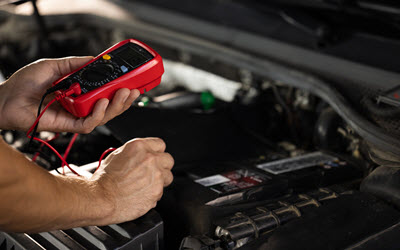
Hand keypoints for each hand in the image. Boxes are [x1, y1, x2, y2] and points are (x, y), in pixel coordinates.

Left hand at [0, 57, 139, 132]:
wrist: (6, 99)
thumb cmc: (24, 84)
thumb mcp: (54, 65)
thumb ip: (76, 63)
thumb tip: (96, 59)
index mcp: (79, 92)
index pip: (105, 93)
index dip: (120, 89)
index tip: (132, 81)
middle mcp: (80, 105)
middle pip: (109, 106)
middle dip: (124, 99)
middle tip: (134, 89)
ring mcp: (75, 117)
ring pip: (104, 117)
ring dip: (117, 106)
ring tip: (124, 94)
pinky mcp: (68, 126)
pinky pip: (89, 124)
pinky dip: (98, 114)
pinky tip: (102, 102)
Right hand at [91, 138, 173, 223]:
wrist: (100, 199)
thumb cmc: (104, 179)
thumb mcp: (117, 155)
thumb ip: (136, 153)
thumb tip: (143, 155)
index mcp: (140, 147)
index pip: (160, 144)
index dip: (156, 152)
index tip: (154, 157)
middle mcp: (150, 159)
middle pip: (168, 160)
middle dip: (161, 166)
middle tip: (151, 173)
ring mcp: (156, 176)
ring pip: (168, 177)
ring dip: (160, 181)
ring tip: (144, 185)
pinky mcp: (157, 192)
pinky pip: (161, 192)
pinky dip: (153, 194)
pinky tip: (140, 194)